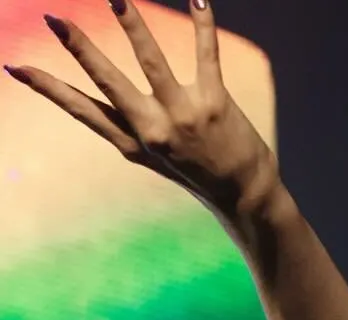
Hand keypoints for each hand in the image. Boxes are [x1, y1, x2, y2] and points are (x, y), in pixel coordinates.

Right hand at [7, 2, 278, 219]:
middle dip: (79, 49)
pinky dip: (202, 24)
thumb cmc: (196, 170)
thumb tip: (97, 101)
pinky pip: (206, 54)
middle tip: (53, 18)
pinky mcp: (215, 104)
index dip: (47, 89)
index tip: (15, 68)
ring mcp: (184, 115)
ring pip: (152, 62)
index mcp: (132, 141)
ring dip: (133, 26)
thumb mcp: (152, 155)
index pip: (81, 110)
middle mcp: (154, 129)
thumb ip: (126, 124)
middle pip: (108, 82)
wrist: (246, 195)